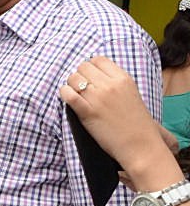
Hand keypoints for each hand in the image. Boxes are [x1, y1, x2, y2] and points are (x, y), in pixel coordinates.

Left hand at [59, 56, 169, 176]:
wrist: (141, 145)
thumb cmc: (136, 123)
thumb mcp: (131, 94)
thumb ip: (116, 83)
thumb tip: (96, 76)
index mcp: (123, 78)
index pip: (98, 59)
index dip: (90, 67)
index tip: (89, 78)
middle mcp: (110, 84)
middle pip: (83, 67)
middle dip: (79, 76)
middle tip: (80, 89)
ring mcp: (98, 97)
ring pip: (73, 78)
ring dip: (70, 86)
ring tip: (75, 96)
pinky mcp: (88, 112)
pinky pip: (68, 95)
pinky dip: (64, 94)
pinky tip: (67, 99)